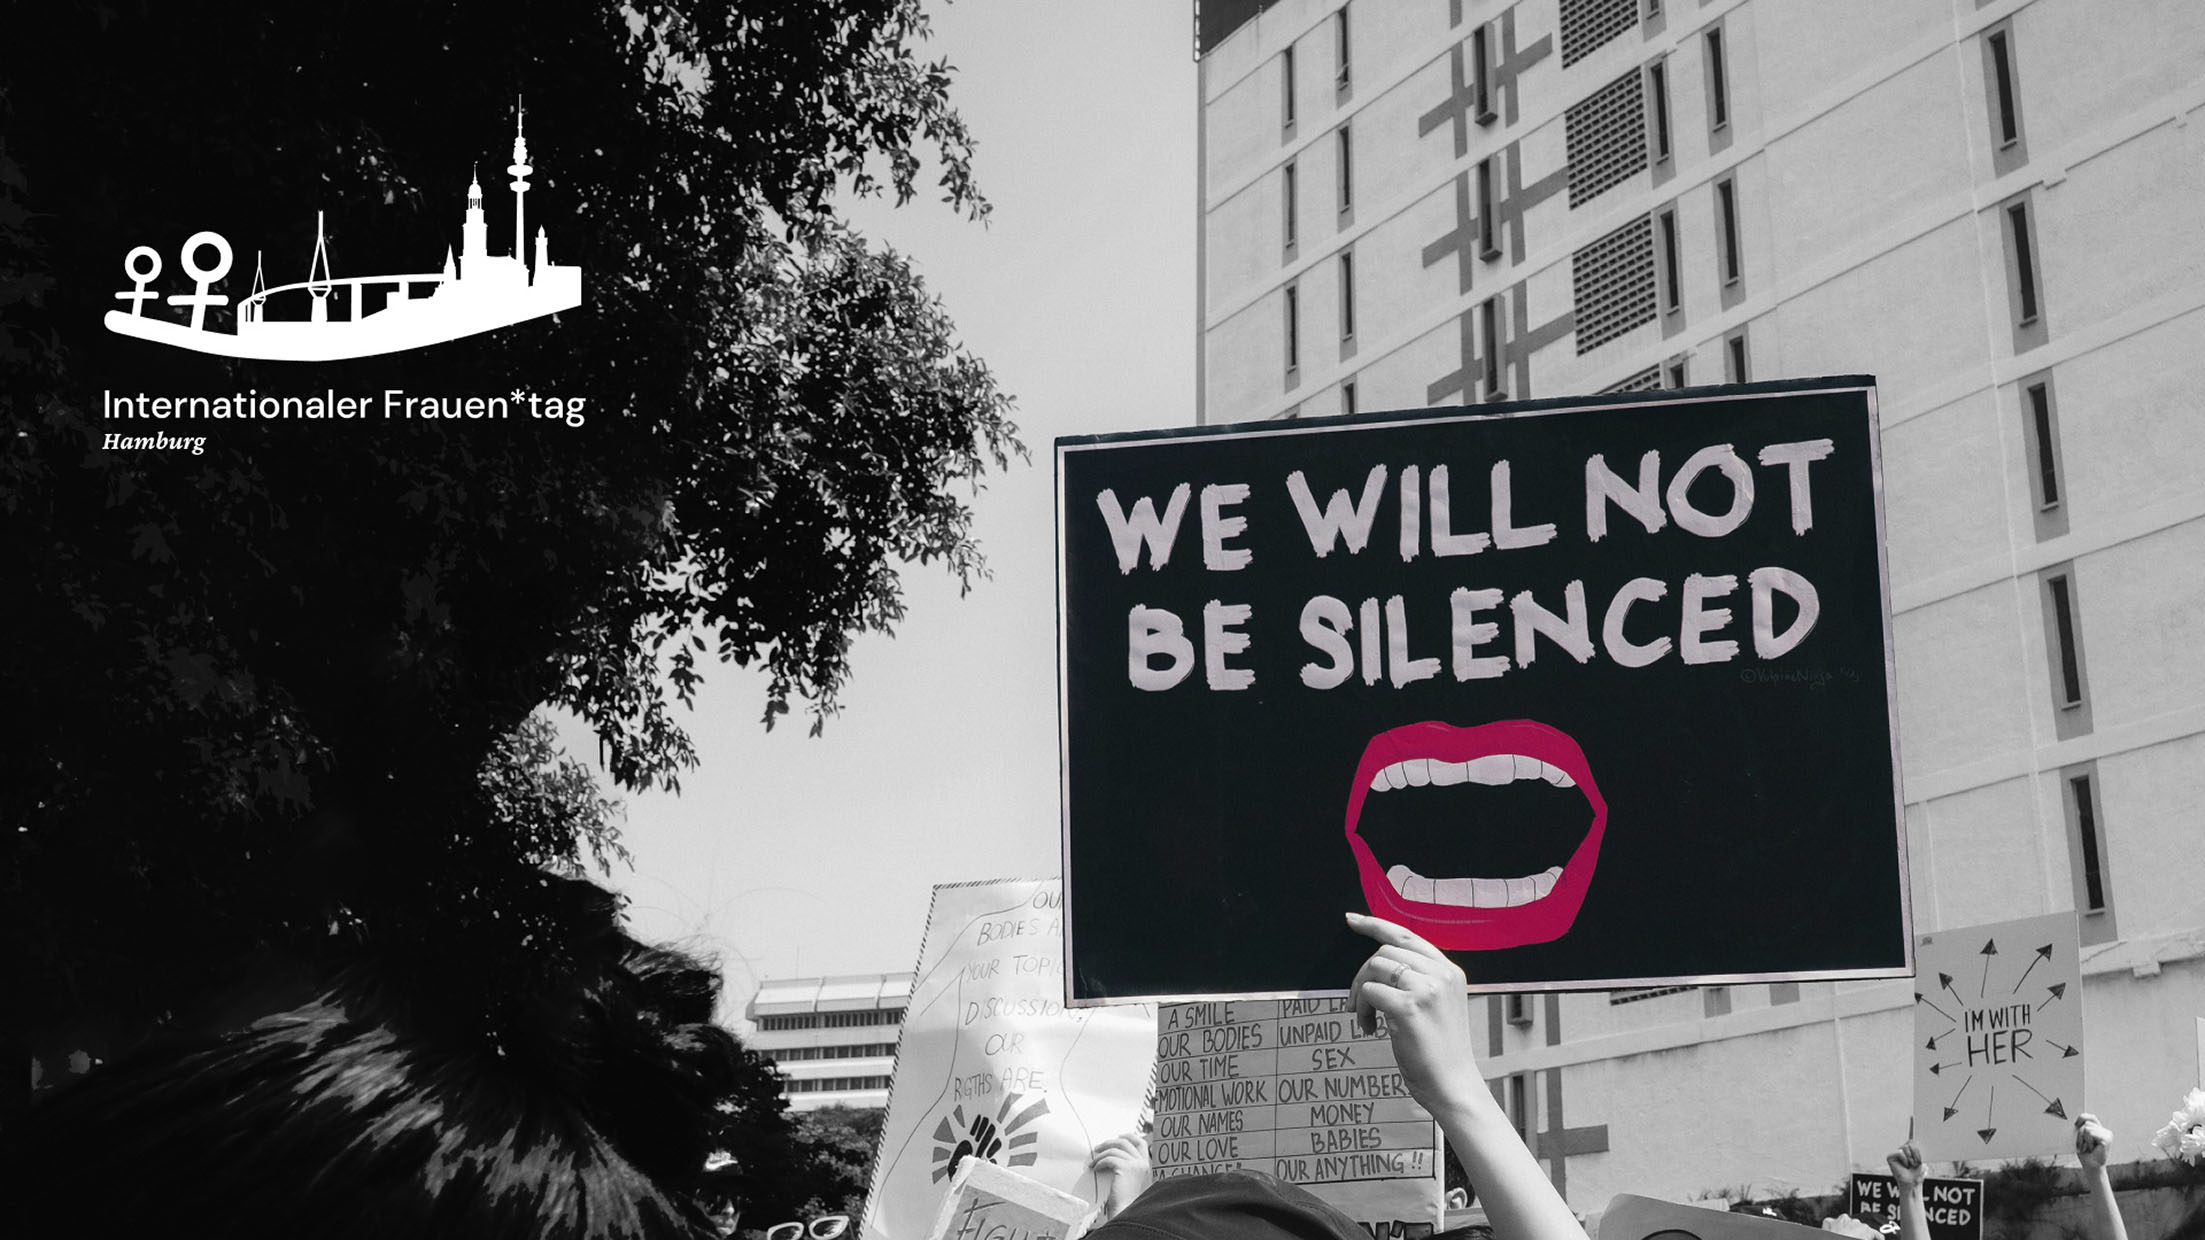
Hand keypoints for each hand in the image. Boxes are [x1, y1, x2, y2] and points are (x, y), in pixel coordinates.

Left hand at [1091, 1133, 1152, 1219]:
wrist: (1126, 1212)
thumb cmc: (1124, 1200)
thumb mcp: (1129, 1179)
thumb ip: (1127, 1166)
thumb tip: (1113, 1153)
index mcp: (1146, 1165)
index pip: (1141, 1143)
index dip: (1129, 1136)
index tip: (1118, 1136)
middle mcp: (1143, 1163)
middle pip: (1125, 1142)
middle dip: (1109, 1142)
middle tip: (1097, 1148)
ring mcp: (1135, 1165)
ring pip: (1115, 1150)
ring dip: (1101, 1155)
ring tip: (1093, 1162)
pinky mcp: (1126, 1168)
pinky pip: (1109, 1158)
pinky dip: (1100, 1162)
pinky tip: (1095, 1169)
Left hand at [1345, 911, 1481, 1113]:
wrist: (1454, 1085)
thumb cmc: (1441, 1052)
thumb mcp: (1438, 1006)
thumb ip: (1419, 981)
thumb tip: (1379, 964)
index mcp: (1450, 971)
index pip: (1407, 935)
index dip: (1376, 925)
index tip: (1352, 921)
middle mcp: (1441, 974)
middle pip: (1385, 951)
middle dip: (1363, 975)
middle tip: (1358, 1004)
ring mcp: (1426, 989)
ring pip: (1374, 968)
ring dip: (1360, 993)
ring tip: (1365, 1018)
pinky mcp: (1409, 1007)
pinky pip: (1370, 992)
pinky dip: (1362, 1010)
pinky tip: (1369, 1029)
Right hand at [1886, 1140, 1924, 1188]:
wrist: (1912, 1183)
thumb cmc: (1917, 1173)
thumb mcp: (1920, 1160)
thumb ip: (1917, 1150)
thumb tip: (1913, 1140)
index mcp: (1910, 1150)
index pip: (1912, 1141)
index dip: (1916, 1144)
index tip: (1919, 1147)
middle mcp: (1902, 1150)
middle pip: (1910, 1143)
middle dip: (1916, 1153)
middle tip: (1917, 1163)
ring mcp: (1896, 1153)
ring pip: (1905, 1147)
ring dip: (1911, 1158)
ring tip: (1911, 1165)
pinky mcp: (1890, 1157)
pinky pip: (1899, 1152)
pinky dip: (1904, 1159)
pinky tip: (1905, 1165)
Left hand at [2075, 1114, 2112, 1169]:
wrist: (2091, 1165)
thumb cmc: (2084, 1152)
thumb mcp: (2080, 1137)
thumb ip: (2080, 1127)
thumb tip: (2074, 1119)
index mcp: (2099, 1129)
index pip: (2090, 1116)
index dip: (2081, 1118)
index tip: (2075, 1125)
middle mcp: (2105, 1130)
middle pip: (2086, 1122)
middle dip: (2080, 1133)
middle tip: (2084, 1144)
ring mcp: (2107, 1134)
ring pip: (2087, 1128)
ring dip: (2083, 1139)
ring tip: (2088, 1147)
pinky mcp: (2107, 1139)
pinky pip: (2090, 1133)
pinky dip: (2087, 1141)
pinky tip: (2092, 1148)